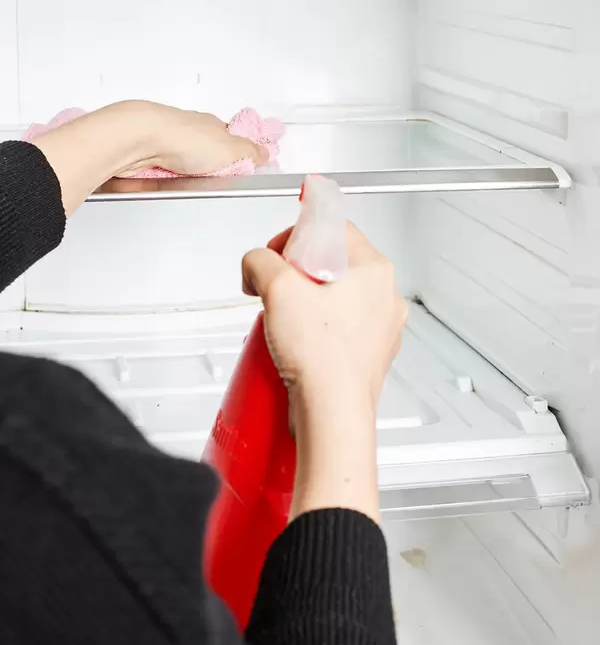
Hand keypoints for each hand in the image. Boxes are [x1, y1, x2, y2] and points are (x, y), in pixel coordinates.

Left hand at [35, 101, 267, 215]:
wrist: (139, 139)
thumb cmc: (182, 137)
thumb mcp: (231, 148)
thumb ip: (250, 151)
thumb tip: (264, 152)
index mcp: (213, 125)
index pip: (232, 139)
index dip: (238, 154)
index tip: (245, 165)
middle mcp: (190, 131)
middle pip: (207, 153)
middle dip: (212, 169)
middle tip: (218, 183)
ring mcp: (168, 143)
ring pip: (184, 164)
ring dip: (189, 175)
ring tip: (192, 185)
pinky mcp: (149, 156)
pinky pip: (164, 173)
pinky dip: (169, 179)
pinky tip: (170, 184)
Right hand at [242, 222, 406, 409]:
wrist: (332, 415)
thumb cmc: (321, 357)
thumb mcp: (277, 289)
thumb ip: (260, 261)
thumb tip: (256, 263)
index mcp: (374, 270)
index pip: (335, 229)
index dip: (297, 236)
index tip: (278, 254)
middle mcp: (385, 297)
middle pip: (334, 263)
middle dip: (297, 273)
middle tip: (278, 289)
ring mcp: (380, 328)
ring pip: (335, 297)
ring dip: (305, 302)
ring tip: (285, 320)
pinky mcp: (367, 355)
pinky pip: (338, 329)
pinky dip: (315, 330)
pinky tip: (296, 343)